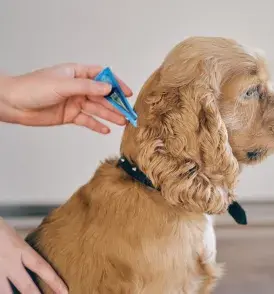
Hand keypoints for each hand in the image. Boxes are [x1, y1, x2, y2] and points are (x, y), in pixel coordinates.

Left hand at [0, 63, 132, 133]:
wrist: (13, 104)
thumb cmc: (32, 88)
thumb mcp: (63, 85)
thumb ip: (87, 87)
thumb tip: (108, 87)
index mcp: (77, 74)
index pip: (101, 76)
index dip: (115, 83)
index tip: (126, 92)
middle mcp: (78, 88)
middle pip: (102, 95)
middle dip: (115, 103)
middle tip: (128, 112)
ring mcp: (75, 102)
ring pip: (97, 109)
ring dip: (110, 115)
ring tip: (122, 122)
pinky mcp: (70, 115)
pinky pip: (87, 120)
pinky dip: (96, 125)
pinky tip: (106, 129)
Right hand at [0, 217, 67, 293]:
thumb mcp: (15, 237)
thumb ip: (23, 250)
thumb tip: (33, 260)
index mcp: (20, 249)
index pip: (41, 267)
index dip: (54, 280)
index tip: (65, 291)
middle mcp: (9, 262)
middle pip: (26, 285)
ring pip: (6, 293)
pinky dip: (2, 292)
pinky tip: (6, 293)